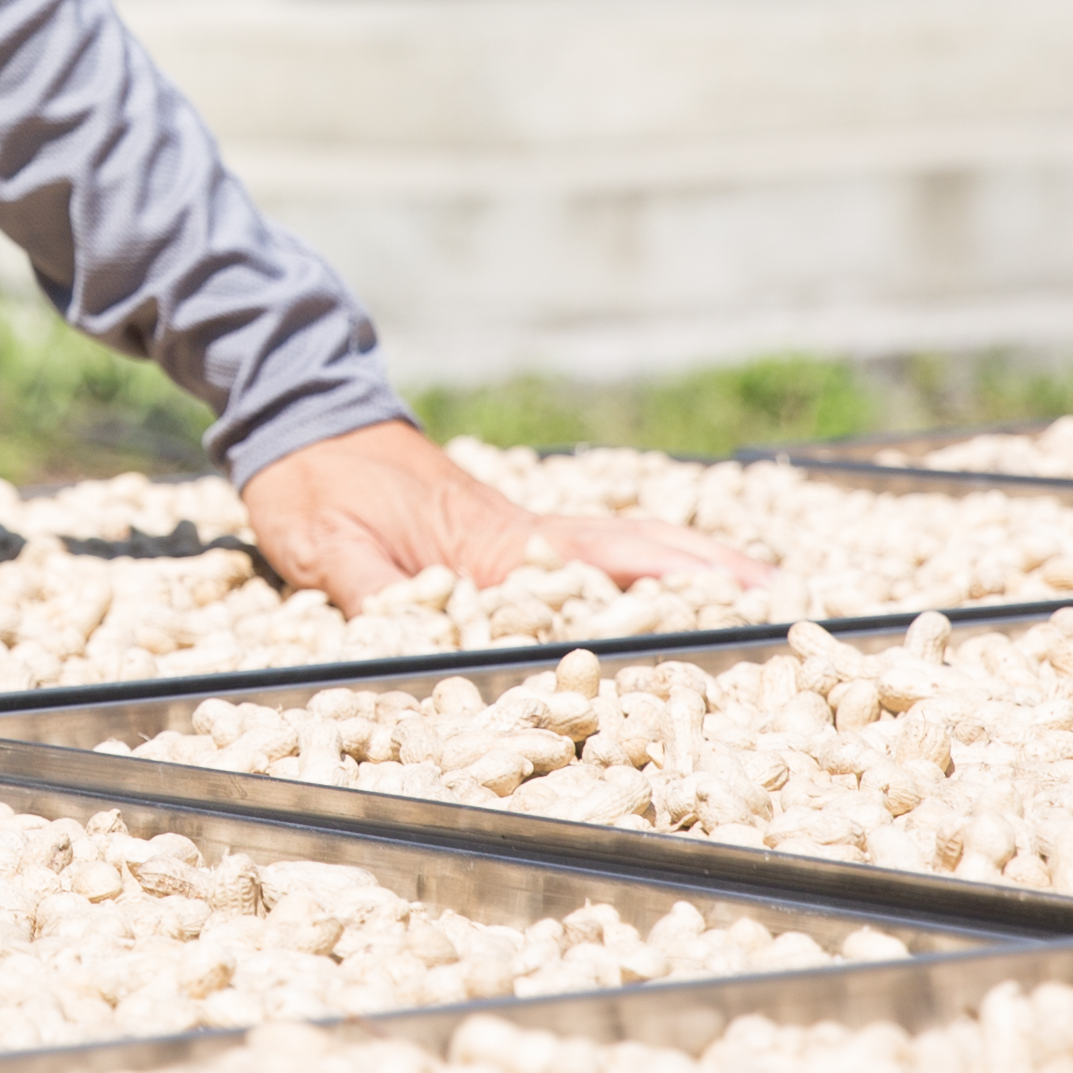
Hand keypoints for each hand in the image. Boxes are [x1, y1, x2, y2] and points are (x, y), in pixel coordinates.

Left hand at [239, 420, 749, 615]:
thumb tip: (416, 655)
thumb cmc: (313, 481)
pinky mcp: (492, 537)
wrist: (294, 417)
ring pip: (615, 550)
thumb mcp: (331, 549)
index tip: (730, 600)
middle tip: (778, 600)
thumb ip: (377, 600)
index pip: (596, 566)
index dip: (666, 585)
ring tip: (745, 593)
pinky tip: (647, 590)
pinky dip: (629, 565)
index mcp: (492, 541)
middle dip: (705, 575)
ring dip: (680, 569)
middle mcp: (518, 536)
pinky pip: (576, 556)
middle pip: (631, 553)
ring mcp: (511, 534)